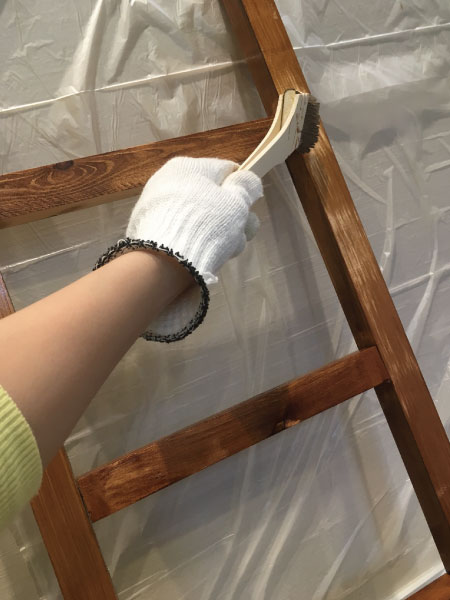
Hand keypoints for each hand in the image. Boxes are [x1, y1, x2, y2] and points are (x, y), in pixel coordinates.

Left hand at [95, 157, 262, 341]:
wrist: (165, 261)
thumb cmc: (205, 225)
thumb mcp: (236, 202)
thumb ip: (246, 188)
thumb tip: (246, 179)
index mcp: (189, 166)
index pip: (224, 171)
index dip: (241, 190)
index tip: (249, 208)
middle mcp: (169, 182)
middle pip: (213, 198)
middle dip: (232, 218)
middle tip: (242, 233)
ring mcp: (157, 208)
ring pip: (200, 219)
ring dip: (220, 234)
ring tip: (226, 250)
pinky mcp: (152, 233)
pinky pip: (184, 233)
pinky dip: (197, 243)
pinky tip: (206, 257)